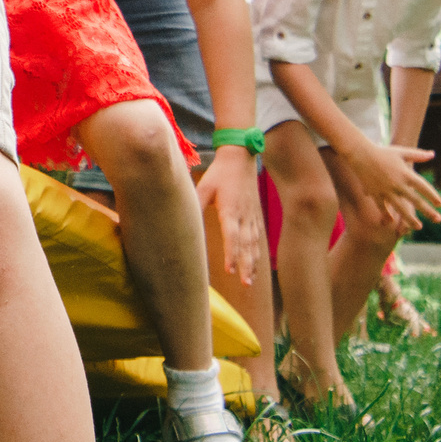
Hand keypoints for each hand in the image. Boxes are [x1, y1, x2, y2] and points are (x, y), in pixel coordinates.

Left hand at [196, 145, 264, 284]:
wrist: (241, 157)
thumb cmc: (220, 172)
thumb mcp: (205, 186)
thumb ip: (196, 203)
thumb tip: (183, 218)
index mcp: (231, 209)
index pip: (232, 236)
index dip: (231, 254)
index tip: (229, 270)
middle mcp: (244, 215)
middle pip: (246, 245)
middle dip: (245, 265)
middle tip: (245, 284)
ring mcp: (251, 215)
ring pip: (254, 244)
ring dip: (252, 263)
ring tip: (250, 281)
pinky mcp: (255, 214)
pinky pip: (257, 237)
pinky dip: (257, 252)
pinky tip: (255, 263)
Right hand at [341, 140, 440, 234]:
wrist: (360, 154)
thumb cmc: (383, 152)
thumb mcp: (402, 152)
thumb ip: (418, 155)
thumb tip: (433, 154)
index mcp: (406, 173)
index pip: (423, 187)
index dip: (432, 195)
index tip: (439, 204)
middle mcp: (398, 184)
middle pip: (416, 200)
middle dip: (428, 211)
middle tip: (438, 220)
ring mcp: (386, 190)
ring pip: (401, 208)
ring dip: (410, 219)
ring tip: (419, 227)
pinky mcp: (375, 194)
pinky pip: (383, 207)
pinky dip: (387, 214)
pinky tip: (392, 222)